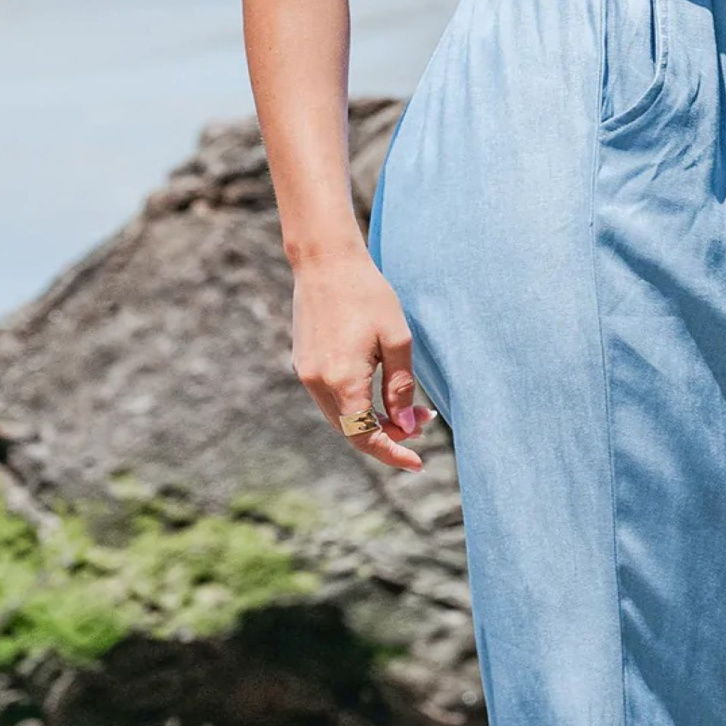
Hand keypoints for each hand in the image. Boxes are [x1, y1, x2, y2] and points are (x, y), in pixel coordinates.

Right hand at [290, 254, 437, 471]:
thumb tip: (406, 427)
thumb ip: (401, 387)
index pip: (366, 437)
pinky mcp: (303, 364)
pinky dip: (355, 406)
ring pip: (340, 419)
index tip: (418, 464)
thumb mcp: (396, 339)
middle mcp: (319, 383)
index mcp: (343, 380)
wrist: (325, 262)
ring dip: (371, 421)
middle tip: (422, 421)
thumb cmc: (367, 294)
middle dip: (388, 436)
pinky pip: (330, 400)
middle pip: (352, 433)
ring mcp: (306, 375)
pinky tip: (378, 392)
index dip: (393, 454)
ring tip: (406, 408)